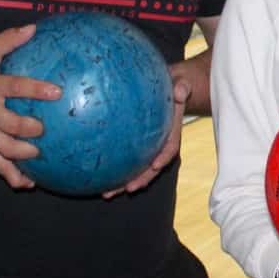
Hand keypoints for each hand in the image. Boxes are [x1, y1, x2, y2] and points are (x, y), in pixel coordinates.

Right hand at [0, 24, 55, 189]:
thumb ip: (8, 39)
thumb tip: (34, 28)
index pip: (13, 86)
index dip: (35, 89)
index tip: (57, 91)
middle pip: (8, 126)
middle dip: (31, 130)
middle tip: (48, 129)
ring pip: (3, 150)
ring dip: (24, 156)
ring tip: (43, 155)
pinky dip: (12, 176)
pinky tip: (30, 182)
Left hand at [100, 74, 188, 197]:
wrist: (170, 87)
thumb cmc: (174, 86)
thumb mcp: (180, 84)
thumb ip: (182, 88)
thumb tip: (179, 90)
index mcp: (171, 132)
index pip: (170, 147)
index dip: (163, 158)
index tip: (156, 165)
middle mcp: (159, 143)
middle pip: (152, 167)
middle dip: (141, 179)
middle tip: (128, 189)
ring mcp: (148, 145)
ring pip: (136, 168)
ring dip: (123, 182)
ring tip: (106, 193)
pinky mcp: (135, 143)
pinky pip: (124, 157)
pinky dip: (113, 169)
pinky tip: (96, 176)